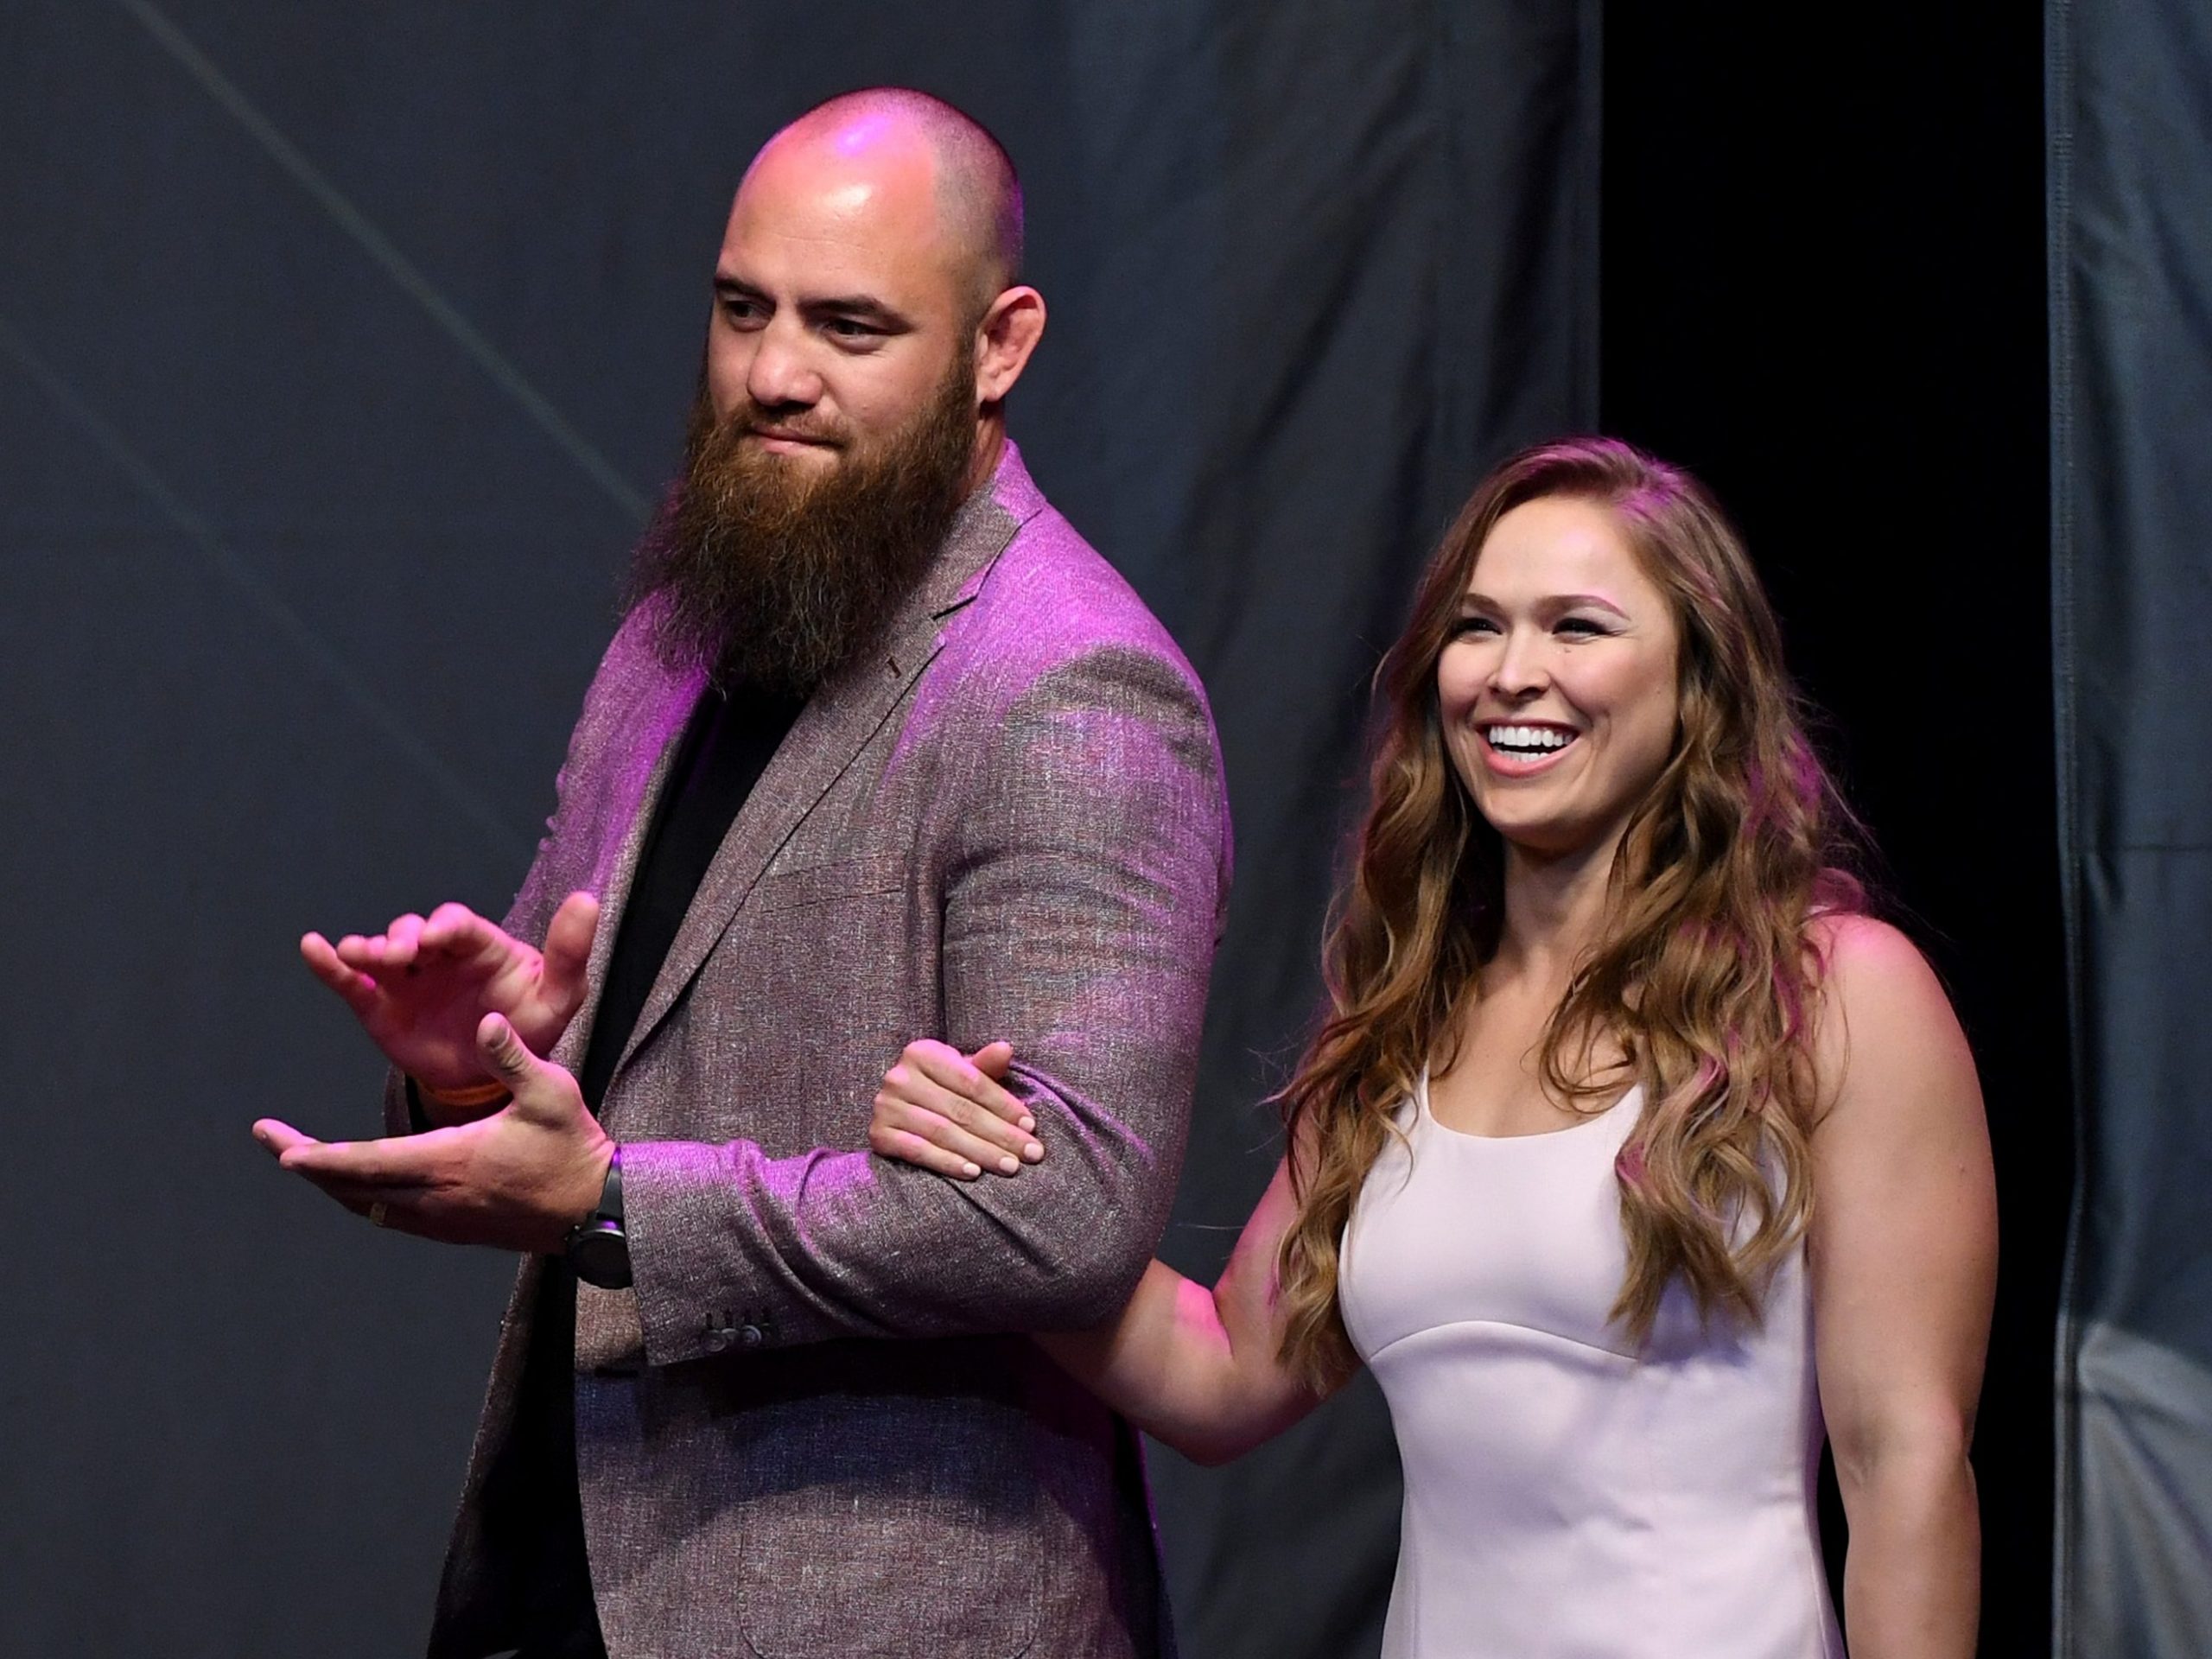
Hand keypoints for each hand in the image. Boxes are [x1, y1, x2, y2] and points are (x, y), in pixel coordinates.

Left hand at [254, 1012, 613, 1252]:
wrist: (594, 1210)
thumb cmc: (574, 1147)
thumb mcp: (552, 1092)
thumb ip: (513, 1058)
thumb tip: (485, 1021)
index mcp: (452, 1161)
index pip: (368, 1164)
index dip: (320, 1158)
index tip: (281, 1149)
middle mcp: (437, 1197)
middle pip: (353, 1190)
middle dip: (307, 1164)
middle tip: (271, 1142)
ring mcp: (442, 1219)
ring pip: (368, 1208)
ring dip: (332, 1183)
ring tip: (302, 1158)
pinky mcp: (453, 1229)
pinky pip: (390, 1217)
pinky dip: (361, 1198)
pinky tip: (355, 1182)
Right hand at [300, 891, 598, 1102]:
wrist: (493, 1077)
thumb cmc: (530, 1026)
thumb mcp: (559, 995)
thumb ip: (569, 953)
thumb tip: (588, 899)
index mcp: (479, 945)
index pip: (458, 924)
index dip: (445, 927)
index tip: (437, 939)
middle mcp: (437, 954)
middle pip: (413, 930)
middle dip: (404, 936)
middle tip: (402, 954)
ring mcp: (405, 977)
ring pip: (380, 951)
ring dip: (369, 947)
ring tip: (362, 954)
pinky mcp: (379, 1005)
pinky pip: (349, 982)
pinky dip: (328, 965)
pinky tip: (312, 948)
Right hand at [869, 1039, 1042, 1179]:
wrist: (899, 1109)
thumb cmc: (941, 1088)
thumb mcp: (961, 1072)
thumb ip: (985, 1065)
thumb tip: (1006, 1049)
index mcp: (921, 1053)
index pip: (972, 1082)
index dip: (1005, 1105)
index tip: (1031, 1126)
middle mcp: (899, 1077)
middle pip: (960, 1110)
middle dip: (1000, 1134)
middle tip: (1029, 1153)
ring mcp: (886, 1106)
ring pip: (943, 1132)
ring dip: (980, 1152)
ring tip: (1009, 1165)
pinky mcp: (878, 1135)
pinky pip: (918, 1151)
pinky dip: (947, 1162)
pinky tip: (972, 1172)